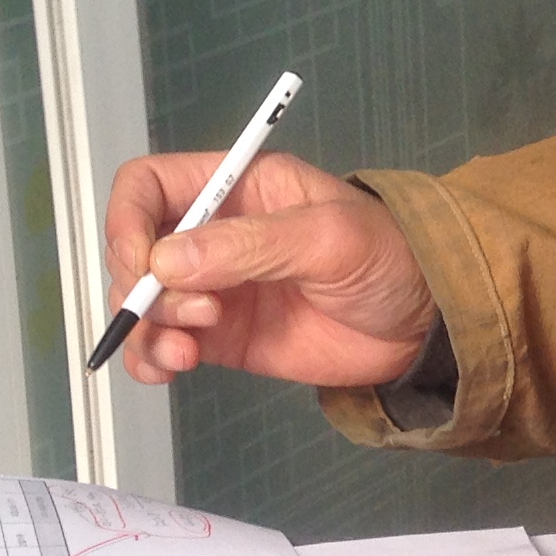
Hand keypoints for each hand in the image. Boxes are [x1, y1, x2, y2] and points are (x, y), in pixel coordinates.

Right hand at [103, 149, 434, 388]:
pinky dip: (151, 357)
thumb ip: (250, 246)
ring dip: (147, 327)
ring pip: (144, 300)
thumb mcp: (328, 239)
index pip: (149, 185)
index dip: (128, 219)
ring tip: (189, 351)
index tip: (142, 263)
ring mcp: (216, 287)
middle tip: (197, 314)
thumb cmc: (391, 259)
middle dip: (144, 285)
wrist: (426, 326)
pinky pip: (164, 343)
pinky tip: (169, 370)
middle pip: (136, 248)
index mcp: (237, 187)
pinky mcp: (223, 336)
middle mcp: (215, 233)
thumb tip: (167, 259)